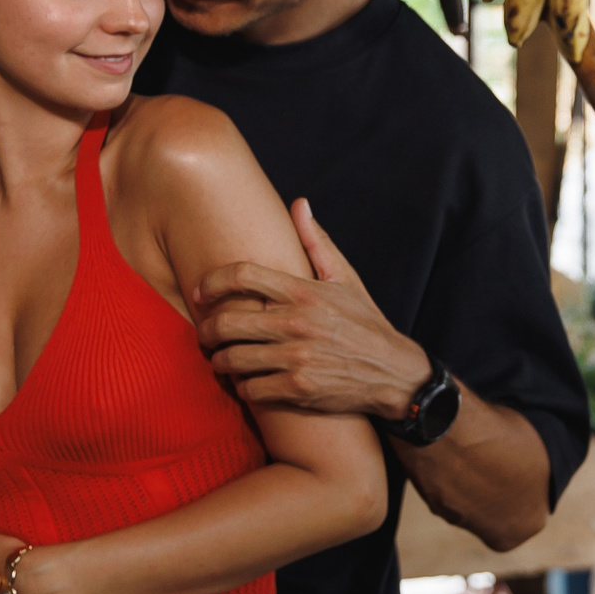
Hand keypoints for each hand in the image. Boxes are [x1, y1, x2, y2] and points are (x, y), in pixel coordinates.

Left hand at [192, 200, 430, 419]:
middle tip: (204, 333)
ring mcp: (297, 358)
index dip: (212, 281)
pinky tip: (247, 382)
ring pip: (233, 359)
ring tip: (221, 359)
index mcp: (304, 292)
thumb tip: (299, 204)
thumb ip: (316, 242)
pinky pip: (251, 389)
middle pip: (228, 322)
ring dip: (220, 361)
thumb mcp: (345, 279)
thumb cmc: (365, 323)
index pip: (243, 275)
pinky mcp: (299, 389)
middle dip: (206, 329)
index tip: (200, 291)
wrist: (395, 373)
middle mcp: (297, 323)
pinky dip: (244, 387)